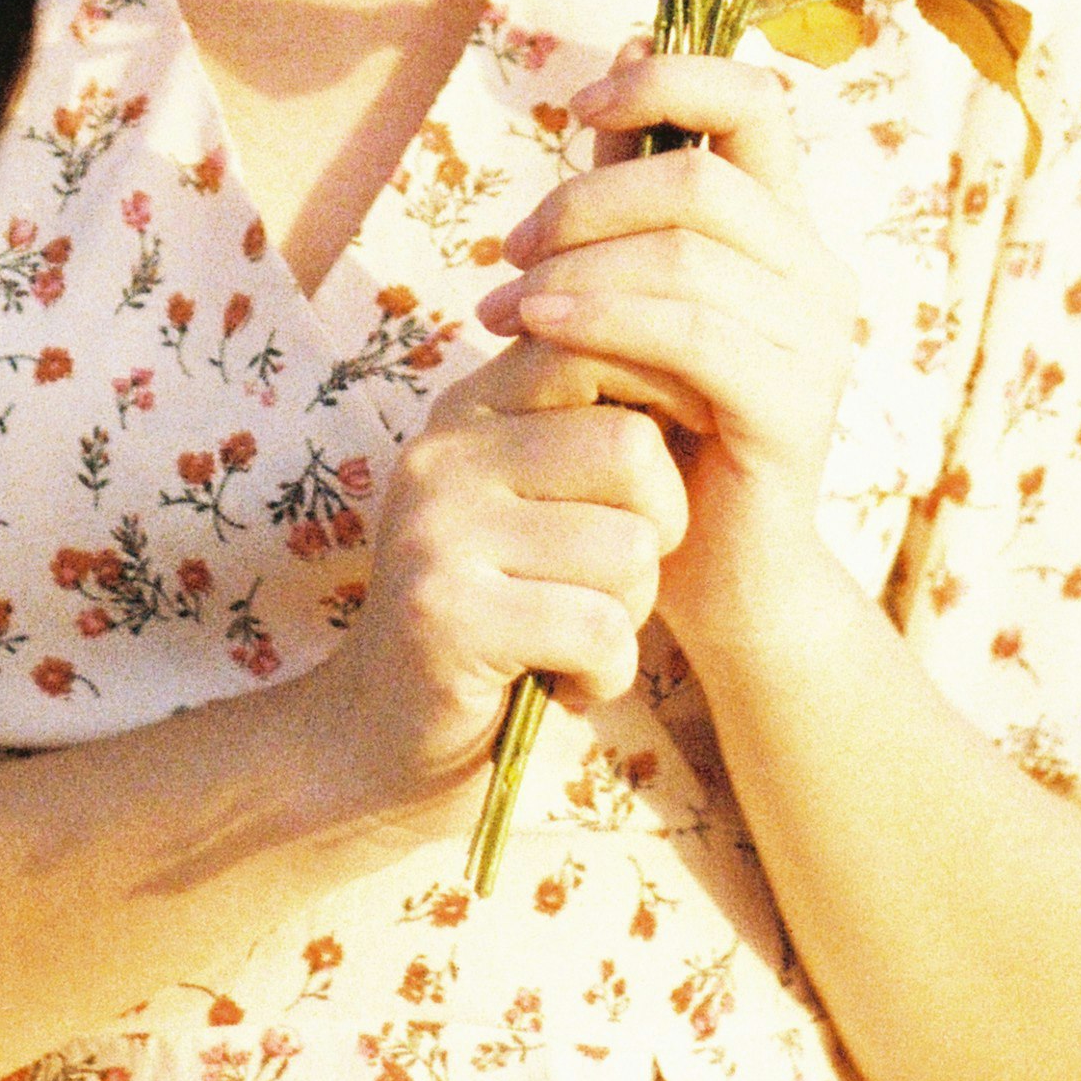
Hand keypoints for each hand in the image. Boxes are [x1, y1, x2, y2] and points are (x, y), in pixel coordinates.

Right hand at [304, 336, 685, 810]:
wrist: (386, 735)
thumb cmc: (498, 614)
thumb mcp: (530, 503)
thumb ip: (583, 434)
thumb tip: (694, 366)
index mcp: (467, 411)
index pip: (591, 344)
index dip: (663, 395)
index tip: (674, 461)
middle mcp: (442, 453)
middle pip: (633, 449)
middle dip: (659, 528)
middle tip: (614, 584)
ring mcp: (437, 531)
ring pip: (628, 547)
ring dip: (631, 613)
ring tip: (577, 635)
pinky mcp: (446, 615)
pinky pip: (600, 628)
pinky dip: (607, 671)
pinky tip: (567, 682)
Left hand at [481, 48, 866, 657]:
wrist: (712, 576)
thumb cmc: (659, 423)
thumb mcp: (632, 289)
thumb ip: (631, 183)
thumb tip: (621, 47)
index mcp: (785, 229)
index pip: (756, 99)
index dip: (667, 79)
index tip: (578, 106)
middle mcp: (816, 274)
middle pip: (700, 175)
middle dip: (584, 198)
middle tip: (507, 250)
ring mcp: (816, 343)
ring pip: (688, 252)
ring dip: (576, 265)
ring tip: (502, 306)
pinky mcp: (790, 409)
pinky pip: (692, 334)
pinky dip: (603, 319)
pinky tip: (538, 332)